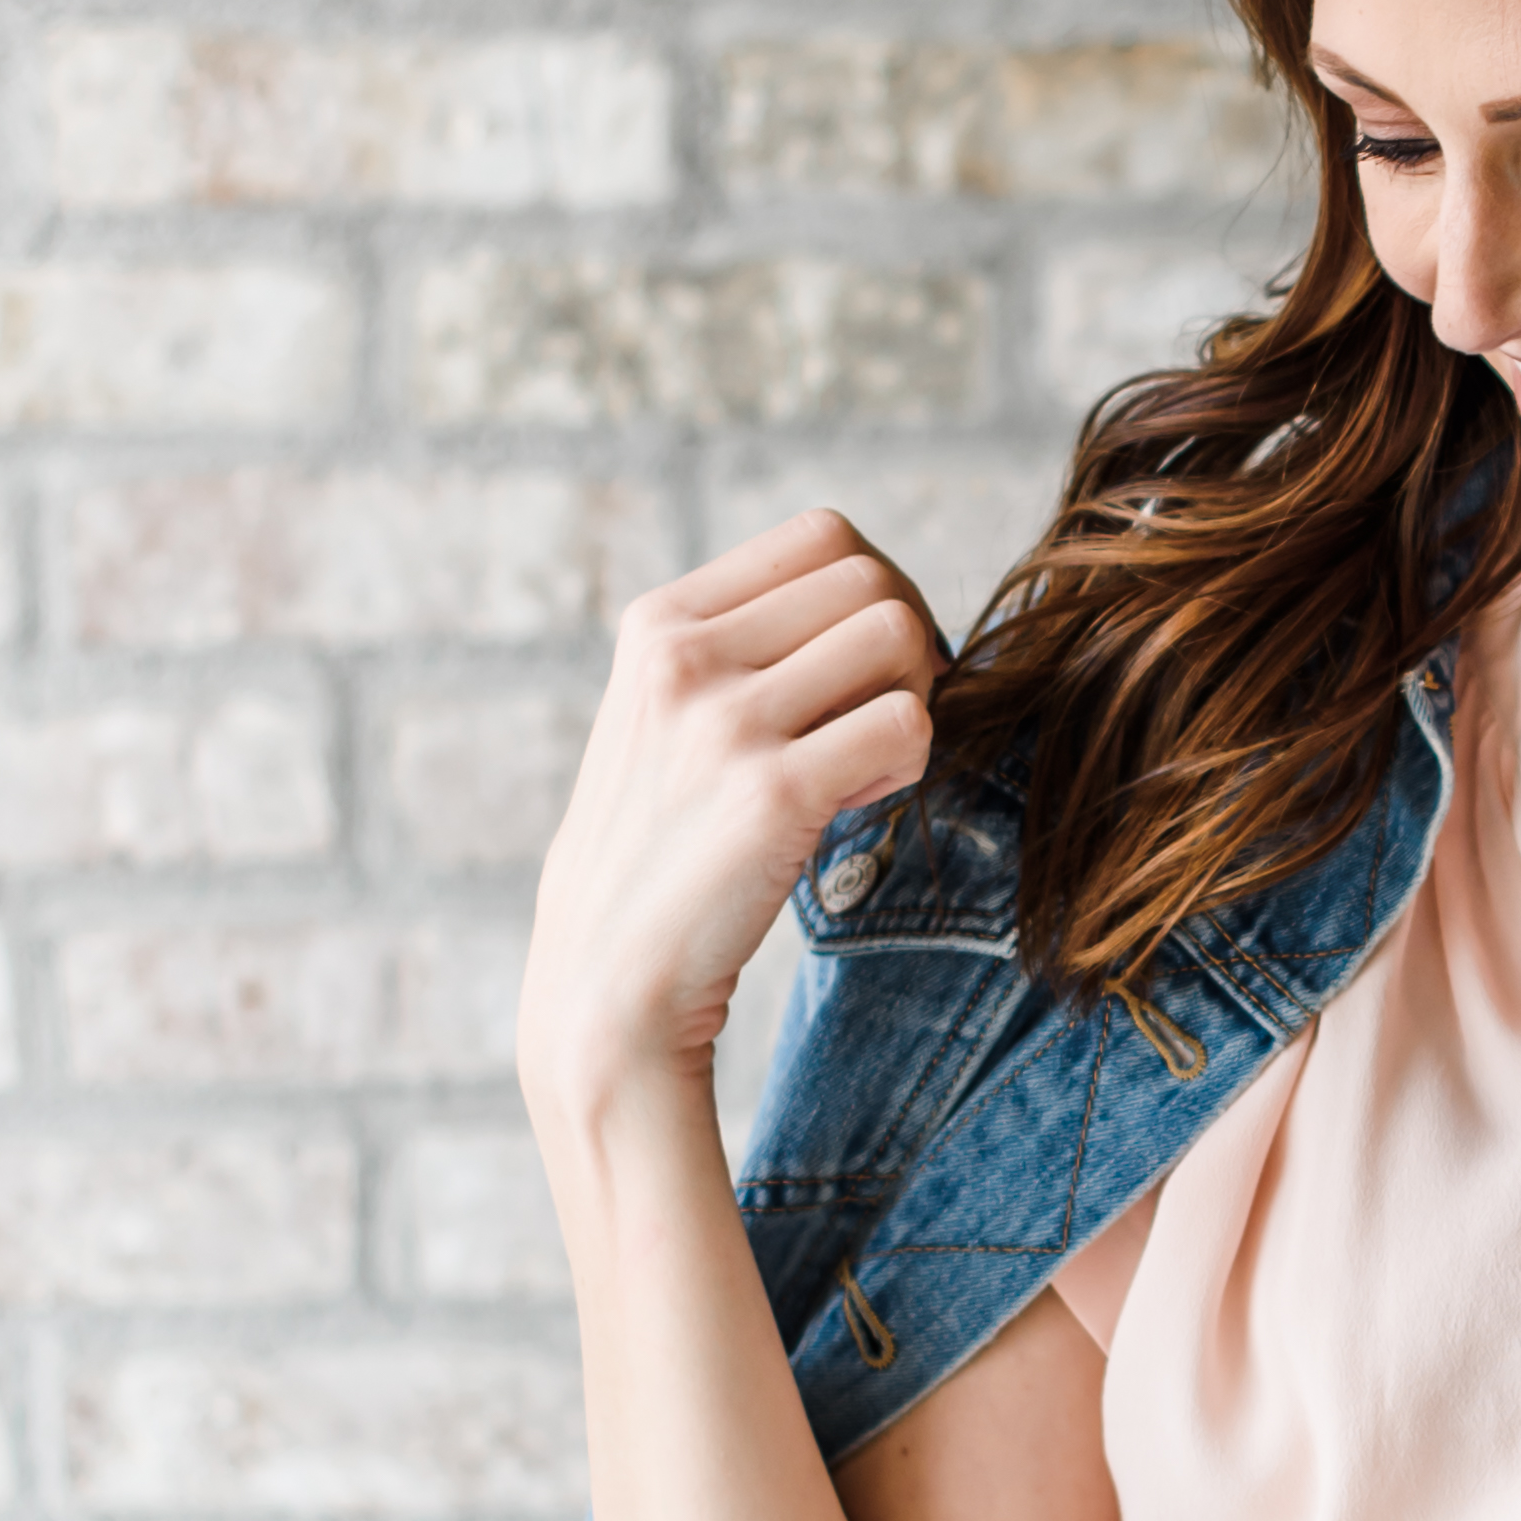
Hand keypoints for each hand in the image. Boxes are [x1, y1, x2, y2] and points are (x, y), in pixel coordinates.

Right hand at [517, 509, 939, 1142]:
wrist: (607, 984)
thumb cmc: (660, 853)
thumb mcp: (664, 718)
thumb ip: (737, 648)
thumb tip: (875, 595)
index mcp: (659, 623)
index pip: (822, 535)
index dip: (873, 594)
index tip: (860, 671)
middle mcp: (684, 656)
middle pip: (872, 578)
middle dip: (907, 648)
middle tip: (879, 725)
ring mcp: (723, 721)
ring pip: (900, 636)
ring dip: (913, 702)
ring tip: (861, 770)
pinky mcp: (770, 793)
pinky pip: (907, 725)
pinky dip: (911, 766)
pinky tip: (858, 810)